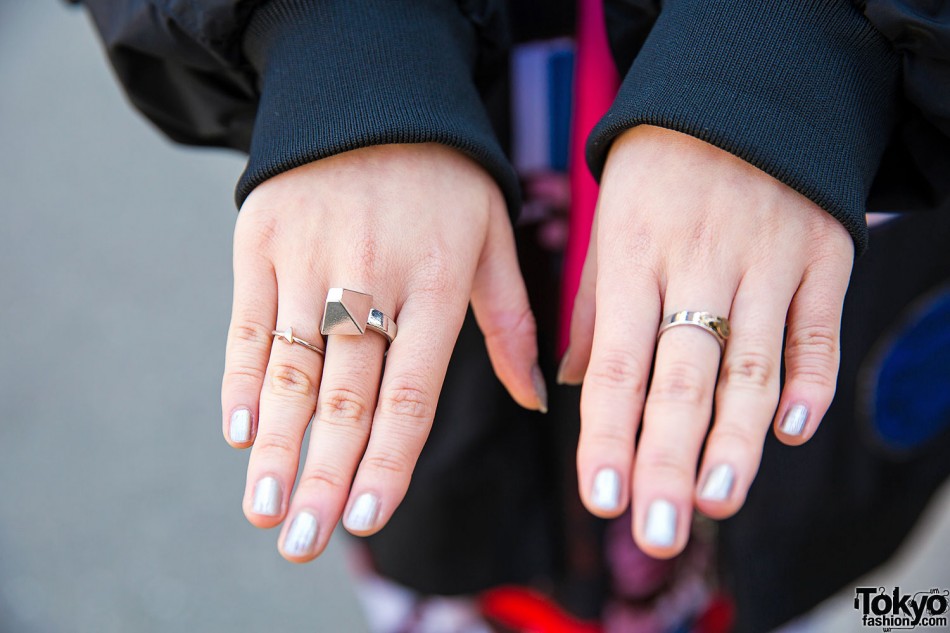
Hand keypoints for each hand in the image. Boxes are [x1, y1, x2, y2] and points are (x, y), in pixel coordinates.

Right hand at [220, 144, 542, 560]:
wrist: (374, 94)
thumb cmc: (446, 180)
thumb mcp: (494, 238)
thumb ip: (511, 324)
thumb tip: (538, 402)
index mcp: (439, 283)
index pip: (412, 394)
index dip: (387, 461)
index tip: (365, 519)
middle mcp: (373, 278)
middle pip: (344, 396)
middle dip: (322, 476)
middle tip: (300, 542)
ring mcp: (312, 259)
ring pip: (290, 370)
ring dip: (274, 446)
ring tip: (262, 509)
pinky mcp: (262, 240)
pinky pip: (248, 323)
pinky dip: (241, 380)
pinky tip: (238, 434)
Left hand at [559, 126, 853, 556]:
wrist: (734, 99)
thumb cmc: (655, 175)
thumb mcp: (608, 227)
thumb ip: (595, 310)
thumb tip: (579, 390)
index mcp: (635, 259)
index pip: (619, 364)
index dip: (609, 434)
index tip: (600, 498)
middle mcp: (699, 266)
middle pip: (682, 378)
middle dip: (666, 457)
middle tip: (655, 530)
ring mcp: (765, 261)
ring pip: (752, 364)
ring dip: (736, 437)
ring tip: (716, 499)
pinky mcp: (822, 257)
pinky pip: (817, 328)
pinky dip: (810, 380)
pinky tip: (793, 432)